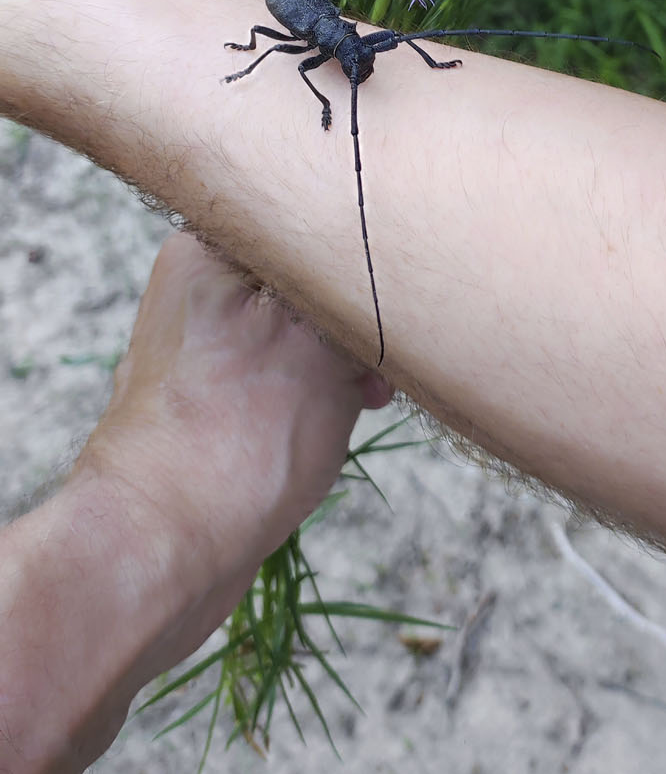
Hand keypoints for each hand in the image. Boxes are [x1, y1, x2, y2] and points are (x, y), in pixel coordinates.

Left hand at [73, 234, 390, 665]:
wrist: (160, 552)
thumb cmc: (236, 440)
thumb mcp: (321, 344)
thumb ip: (360, 293)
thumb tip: (397, 276)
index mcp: (210, 246)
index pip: (313, 221)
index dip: (365, 263)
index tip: (398, 302)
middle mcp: (200, 287)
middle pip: (314, 279)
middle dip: (357, 323)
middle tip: (377, 369)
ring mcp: (205, 346)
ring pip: (309, 333)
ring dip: (344, 365)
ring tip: (361, 402)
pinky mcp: (214, 400)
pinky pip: (288, 379)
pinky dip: (319, 398)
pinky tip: (333, 426)